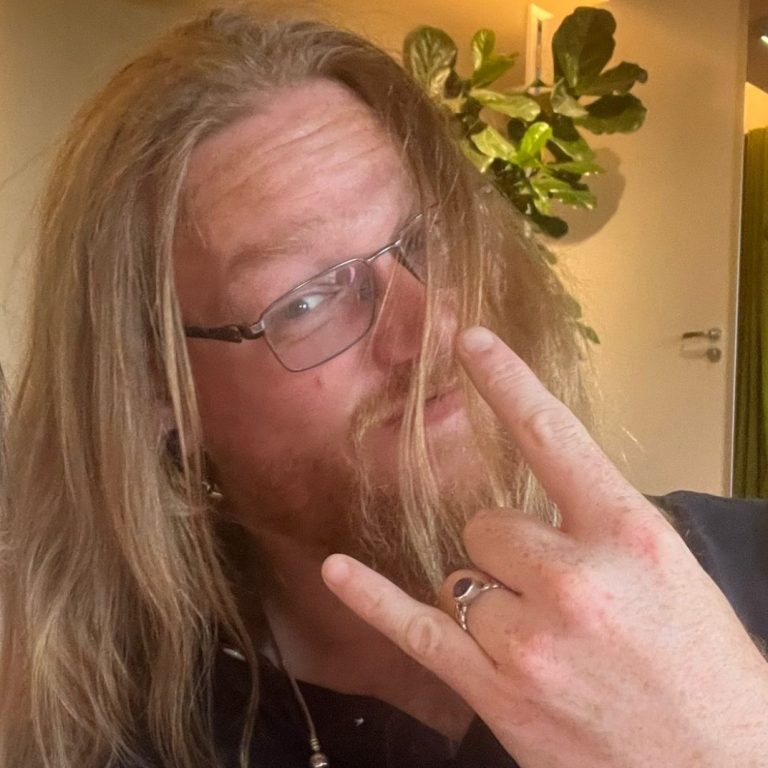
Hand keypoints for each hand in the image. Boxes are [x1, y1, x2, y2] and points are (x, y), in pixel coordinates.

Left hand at [322, 327, 767, 767]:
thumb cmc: (704, 671)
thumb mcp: (670, 573)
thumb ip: (598, 524)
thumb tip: (535, 498)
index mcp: (630, 535)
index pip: (553, 435)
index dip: (507, 381)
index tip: (471, 342)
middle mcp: (577, 581)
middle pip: (487, 522)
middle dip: (511, 550)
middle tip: (560, 594)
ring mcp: (530, 640)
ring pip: (460, 575)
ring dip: (489, 596)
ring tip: (546, 639)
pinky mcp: (497, 692)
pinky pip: (415, 630)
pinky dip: (372, 598)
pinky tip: (338, 571)